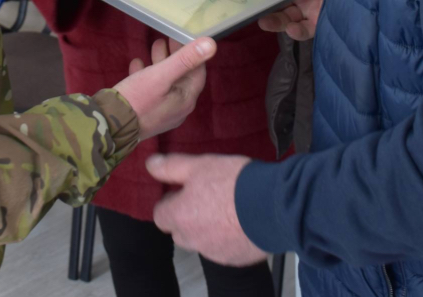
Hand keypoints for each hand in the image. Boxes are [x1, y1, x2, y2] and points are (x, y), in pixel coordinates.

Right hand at [113, 37, 215, 140]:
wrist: (110, 126)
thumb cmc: (137, 100)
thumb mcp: (161, 75)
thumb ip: (185, 59)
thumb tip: (210, 44)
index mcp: (185, 100)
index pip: (198, 73)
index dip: (193, 54)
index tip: (185, 37)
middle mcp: (177, 109)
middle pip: (181, 77)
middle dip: (176, 56)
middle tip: (168, 38)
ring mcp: (162, 112)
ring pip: (166, 82)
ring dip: (161, 63)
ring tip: (155, 45)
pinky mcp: (146, 114)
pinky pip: (151, 91)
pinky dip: (147, 75)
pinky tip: (138, 63)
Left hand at [150, 154, 267, 266]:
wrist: (273, 205)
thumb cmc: (234, 182)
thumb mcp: (200, 165)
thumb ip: (171, 166)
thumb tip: (150, 165)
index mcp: (180, 217)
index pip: (160, 215)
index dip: (170, 201)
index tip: (184, 190)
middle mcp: (192, 239)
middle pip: (179, 231)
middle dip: (187, 216)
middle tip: (207, 197)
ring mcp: (214, 252)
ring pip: (202, 241)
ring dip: (208, 228)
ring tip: (228, 208)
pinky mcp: (235, 259)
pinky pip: (224, 249)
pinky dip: (228, 238)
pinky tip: (242, 221)